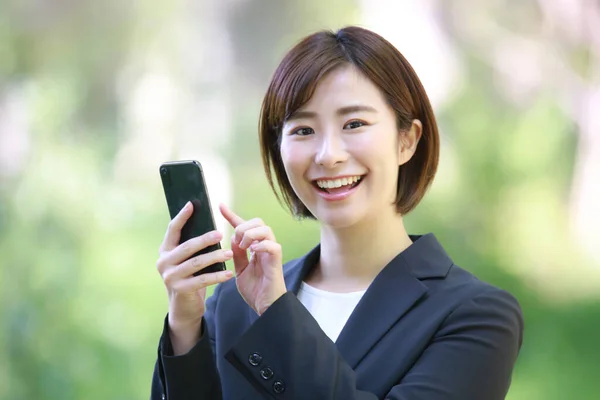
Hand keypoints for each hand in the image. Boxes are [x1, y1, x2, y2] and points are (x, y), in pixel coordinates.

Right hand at [156, 201, 233, 354]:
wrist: (184, 308)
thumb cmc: (189, 278)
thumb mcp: (187, 260)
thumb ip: (191, 246)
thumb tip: (208, 224)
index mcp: (165, 250)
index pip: (172, 229)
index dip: (182, 216)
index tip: (193, 204)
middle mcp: (164, 262)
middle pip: (187, 246)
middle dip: (205, 239)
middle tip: (221, 233)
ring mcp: (170, 277)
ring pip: (196, 263)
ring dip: (214, 257)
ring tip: (229, 253)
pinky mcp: (180, 290)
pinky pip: (203, 280)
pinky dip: (218, 277)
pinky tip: (230, 274)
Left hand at [219, 204, 286, 315]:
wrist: (265, 306)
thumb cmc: (255, 289)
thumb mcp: (240, 269)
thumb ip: (237, 254)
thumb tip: (232, 238)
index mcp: (254, 247)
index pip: (244, 226)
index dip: (232, 215)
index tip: (220, 206)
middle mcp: (264, 246)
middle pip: (258, 221)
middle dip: (243, 226)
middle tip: (236, 241)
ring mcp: (271, 253)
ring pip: (265, 229)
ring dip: (251, 235)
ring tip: (244, 247)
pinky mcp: (276, 261)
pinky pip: (273, 245)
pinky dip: (261, 245)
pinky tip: (252, 251)